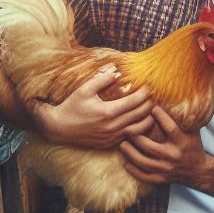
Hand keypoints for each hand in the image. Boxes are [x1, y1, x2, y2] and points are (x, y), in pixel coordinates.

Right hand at [31, 66, 153, 148]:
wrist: (58, 128)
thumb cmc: (71, 107)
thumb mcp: (84, 90)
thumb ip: (101, 79)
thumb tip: (116, 69)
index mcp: (108, 112)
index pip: (136, 101)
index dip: (146, 92)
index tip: (150, 85)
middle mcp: (112, 126)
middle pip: (142, 114)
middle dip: (151, 103)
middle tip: (155, 94)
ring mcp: (112, 137)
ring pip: (140, 129)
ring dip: (149, 118)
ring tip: (152, 108)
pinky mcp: (109, 143)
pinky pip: (130, 136)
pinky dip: (139, 128)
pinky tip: (140, 120)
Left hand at [119, 105, 206, 185]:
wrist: (198, 171)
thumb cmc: (193, 147)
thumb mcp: (193, 132)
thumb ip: (184, 119)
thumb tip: (174, 102)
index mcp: (182, 142)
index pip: (170, 127)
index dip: (161, 117)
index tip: (152, 108)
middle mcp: (173, 155)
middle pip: (150, 146)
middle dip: (136, 137)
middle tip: (126, 128)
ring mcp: (166, 169)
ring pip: (143, 162)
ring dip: (130, 153)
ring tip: (122, 144)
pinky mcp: (161, 179)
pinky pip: (144, 176)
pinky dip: (133, 170)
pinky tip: (125, 163)